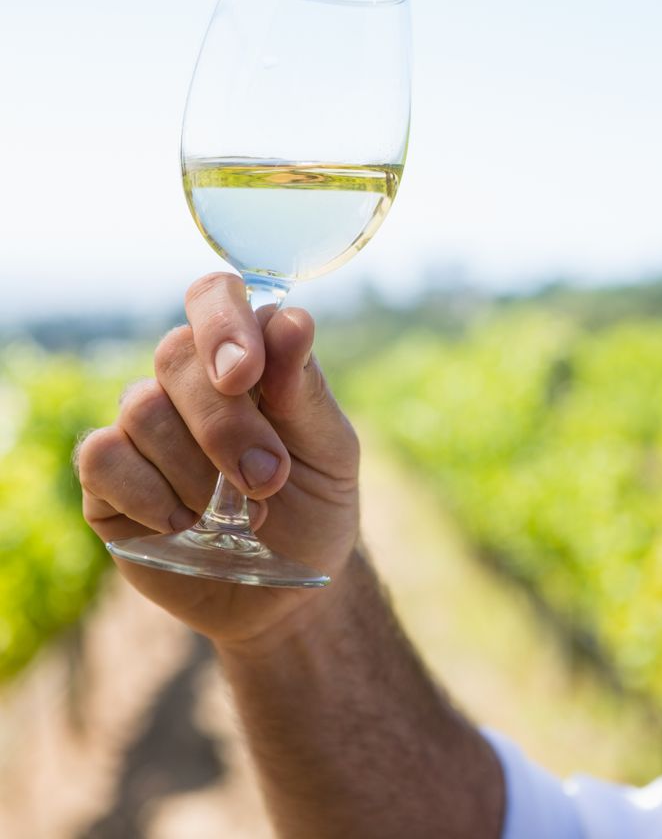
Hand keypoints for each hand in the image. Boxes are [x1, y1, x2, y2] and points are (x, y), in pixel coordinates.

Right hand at [77, 273, 359, 650]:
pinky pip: (102, 457)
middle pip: (173, 355)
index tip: (247, 373)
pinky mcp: (107, 479)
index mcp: (243, 357)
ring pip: (142, 408)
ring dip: (197, 470)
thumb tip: (291, 320)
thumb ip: (304, 389)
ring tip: (240, 514)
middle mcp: (185, 382)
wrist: (286, 593)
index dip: (222, 322)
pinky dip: (151, 495)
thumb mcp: (331, 450)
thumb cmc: (313, 507)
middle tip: (268, 478)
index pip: (214, 297)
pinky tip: (185, 525)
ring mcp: (141, 428)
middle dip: (224, 423)